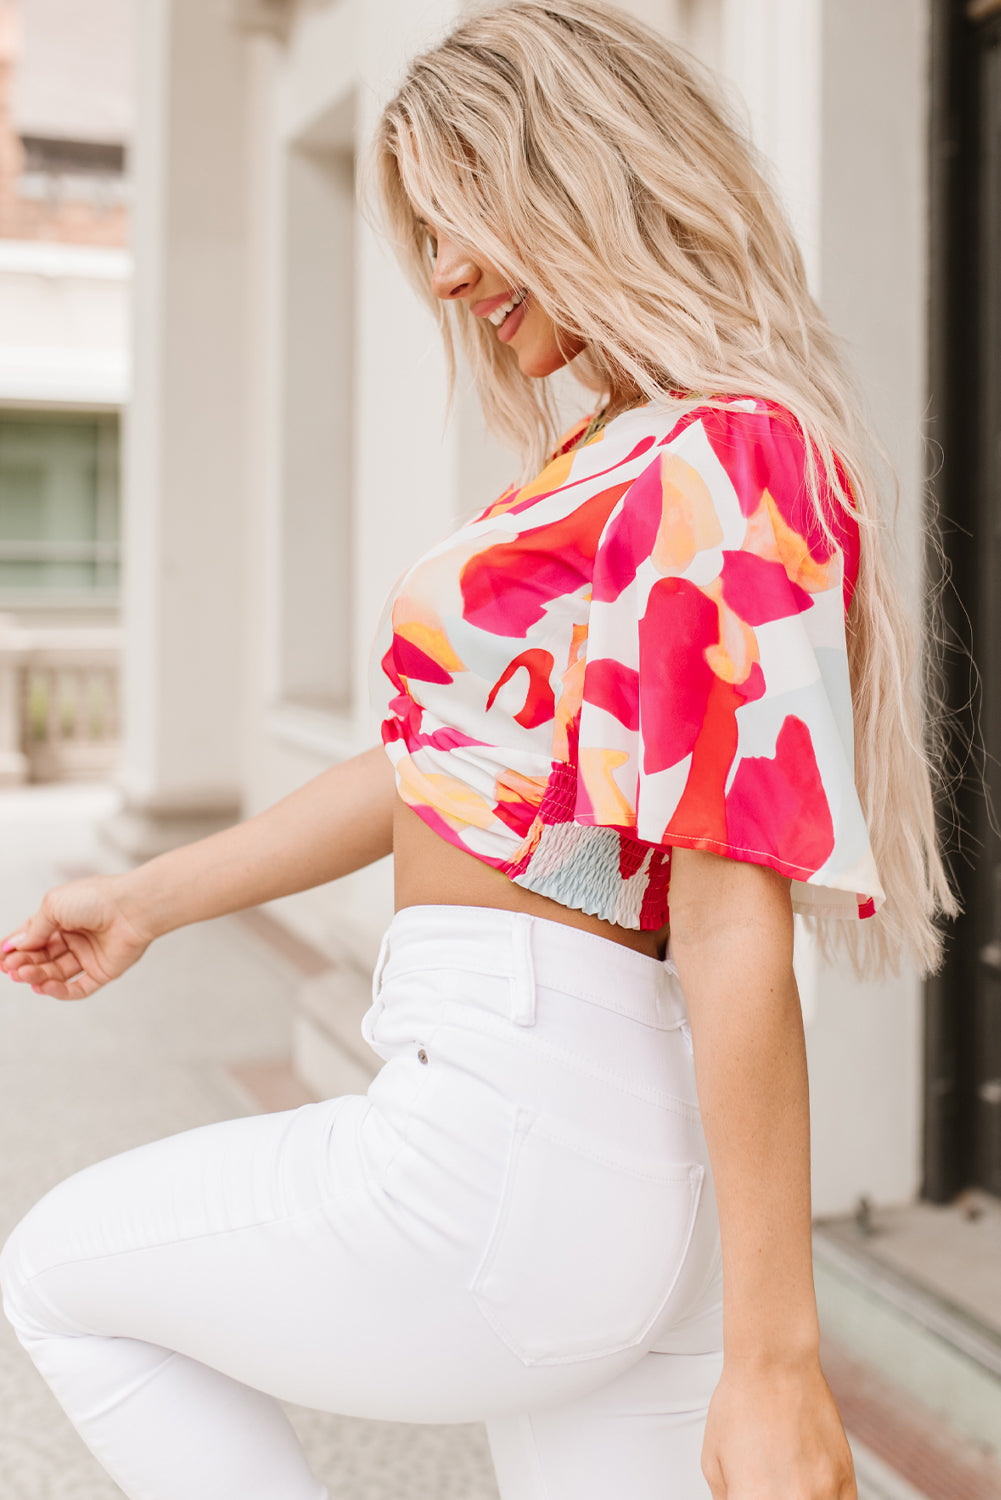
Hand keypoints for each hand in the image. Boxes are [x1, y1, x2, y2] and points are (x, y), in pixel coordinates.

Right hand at [0, 873, 154, 999]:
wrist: (132, 907)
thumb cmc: (96, 898)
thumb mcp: (54, 906)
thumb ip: (34, 929)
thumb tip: (16, 945)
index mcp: (63, 917)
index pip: (34, 936)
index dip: (16, 947)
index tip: (0, 958)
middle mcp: (75, 936)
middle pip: (43, 956)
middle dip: (25, 963)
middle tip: (10, 969)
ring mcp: (88, 955)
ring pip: (56, 972)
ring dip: (38, 975)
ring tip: (23, 975)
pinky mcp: (102, 971)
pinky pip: (78, 987)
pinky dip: (59, 991)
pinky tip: (43, 987)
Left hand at [702, 1353, 856, 1498]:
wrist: (775, 1363)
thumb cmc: (741, 1403)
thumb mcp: (713, 1461)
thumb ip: (727, 1499)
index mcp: (754, 1499)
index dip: (748, 1499)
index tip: (751, 1491)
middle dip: (771, 1497)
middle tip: (767, 1481)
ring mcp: (825, 1492)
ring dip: (800, 1498)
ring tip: (789, 1479)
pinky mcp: (846, 1479)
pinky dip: (824, 1499)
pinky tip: (809, 1485)